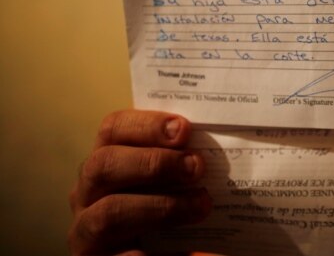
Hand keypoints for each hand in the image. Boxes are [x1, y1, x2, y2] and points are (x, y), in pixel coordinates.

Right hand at [68, 110, 211, 255]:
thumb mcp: (173, 180)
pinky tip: (172, 251)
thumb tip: (213, 145)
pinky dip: (140, 253)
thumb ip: (184, 160)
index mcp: (108, 160)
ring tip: (200, 205)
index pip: (114, 129)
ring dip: (159, 206)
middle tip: (196, 167)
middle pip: (103, 165)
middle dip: (154, 162)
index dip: (147, 125)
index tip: (183, 128)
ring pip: (108, 212)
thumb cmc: (171, 205)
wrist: (160, 248)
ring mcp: (87, 230)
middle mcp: (89, 192)